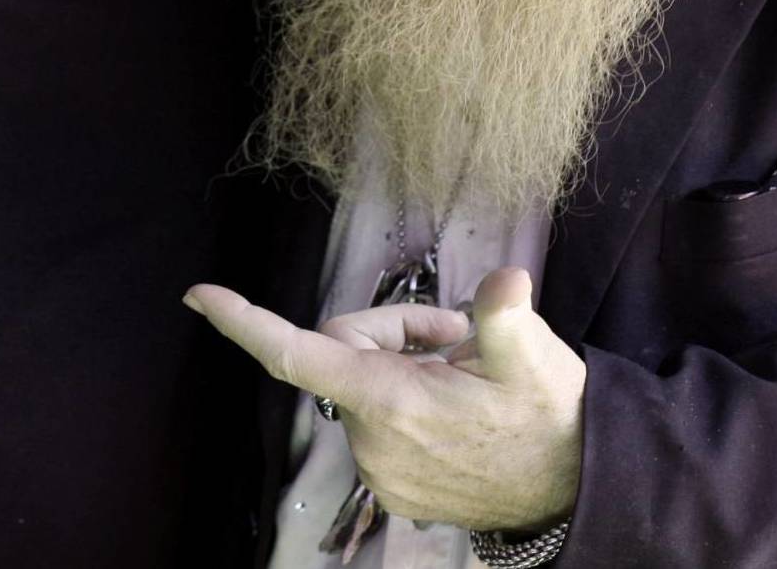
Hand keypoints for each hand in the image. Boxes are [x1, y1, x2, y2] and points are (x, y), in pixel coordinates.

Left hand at [185, 267, 581, 530]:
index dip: (244, 323)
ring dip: (403, 368)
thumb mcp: (534, 359)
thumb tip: (504, 283)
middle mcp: (372, 440)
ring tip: (464, 375)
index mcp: (390, 400)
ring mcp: (381, 471)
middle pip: (345, 354)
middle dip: (392, 332)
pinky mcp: (395, 488)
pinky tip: (456, 408)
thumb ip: (505, 318)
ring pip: (363, 386)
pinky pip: (378, 424)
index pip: (295, 355)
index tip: (200, 296)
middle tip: (455, 334)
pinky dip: (407, 403)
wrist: (577, 492)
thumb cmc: (550, 419)